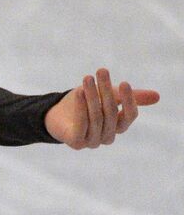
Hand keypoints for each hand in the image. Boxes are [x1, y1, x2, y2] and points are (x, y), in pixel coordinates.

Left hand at [44, 67, 158, 148]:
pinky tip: (79, 92)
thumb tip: (158, 97)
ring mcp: (93, 142)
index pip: (130, 115)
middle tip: (101, 71)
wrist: (56, 114)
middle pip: (110, 112)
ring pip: (96, 116)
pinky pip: (81, 123)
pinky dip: (80, 106)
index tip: (124, 82)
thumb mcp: (109, 96)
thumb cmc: (86, 103)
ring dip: (91, 95)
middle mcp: (108, 136)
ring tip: (87, 78)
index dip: (129, 100)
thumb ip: (131, 97)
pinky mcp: (77, 143)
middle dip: (105, 90)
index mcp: (119, 126)